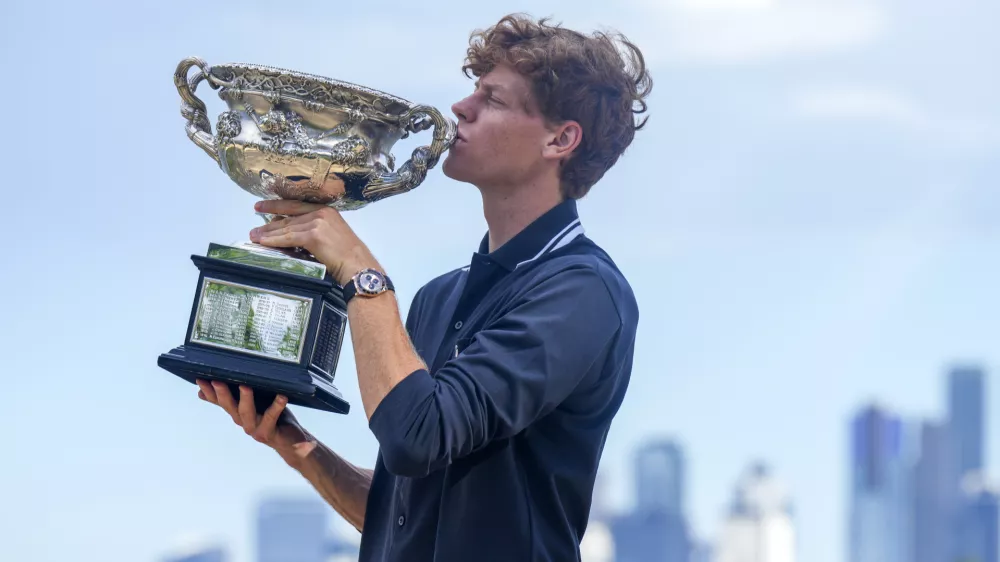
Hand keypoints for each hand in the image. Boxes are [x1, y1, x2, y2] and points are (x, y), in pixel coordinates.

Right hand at [196, 379, 317, 468]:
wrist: (293, 443)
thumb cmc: (275, 419)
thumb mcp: (257, 405)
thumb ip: (240, 397)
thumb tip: (219, 388)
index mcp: (238, 414)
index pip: (220, 402)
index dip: (209, 393)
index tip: (200, 380)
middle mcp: (244, 422)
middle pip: (230, 407)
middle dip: (222, 394)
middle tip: (216, 381)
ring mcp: (255, 429)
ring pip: (247, 413)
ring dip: (245, 399)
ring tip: (245, 386)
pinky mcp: (269, 433)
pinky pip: (272, 417)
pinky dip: (276, 406)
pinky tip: (281, 396)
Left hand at [248, 200, 379, 285]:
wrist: (359, 265)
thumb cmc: (349, 257)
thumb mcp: (332, 236)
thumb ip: (316, 230)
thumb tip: (294, 233)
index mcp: (327, 210)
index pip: (296, 205)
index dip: (277, 206)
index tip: (261, 206)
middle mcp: (322, 212)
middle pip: (289, 216)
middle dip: (268, 222)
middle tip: (254, 227)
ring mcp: (317, 222)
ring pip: (286, 227)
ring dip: (268, 233)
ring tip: (254, 236)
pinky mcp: (313, 235)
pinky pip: (288, 238)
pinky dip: (274, 240)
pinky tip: (263, 242)